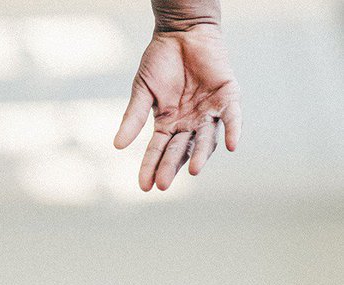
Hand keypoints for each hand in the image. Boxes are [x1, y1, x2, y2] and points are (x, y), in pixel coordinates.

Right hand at [114, 28, 240, 190]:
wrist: (182, 31)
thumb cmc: (160, 60)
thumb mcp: (143, 91)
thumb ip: (134, 117)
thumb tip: (118, 145)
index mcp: (167, 125)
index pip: (158, 151)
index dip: (151, 168)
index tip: (145, 187)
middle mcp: (189, 123)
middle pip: (180, 150)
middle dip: (171, 166)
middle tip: (164, 184)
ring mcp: (208, 111)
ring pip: (205, 139)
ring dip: (200, 154)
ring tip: (193, 170)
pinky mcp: (227, 95)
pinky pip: (232, 117)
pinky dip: (233, 130)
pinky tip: (231, 146)